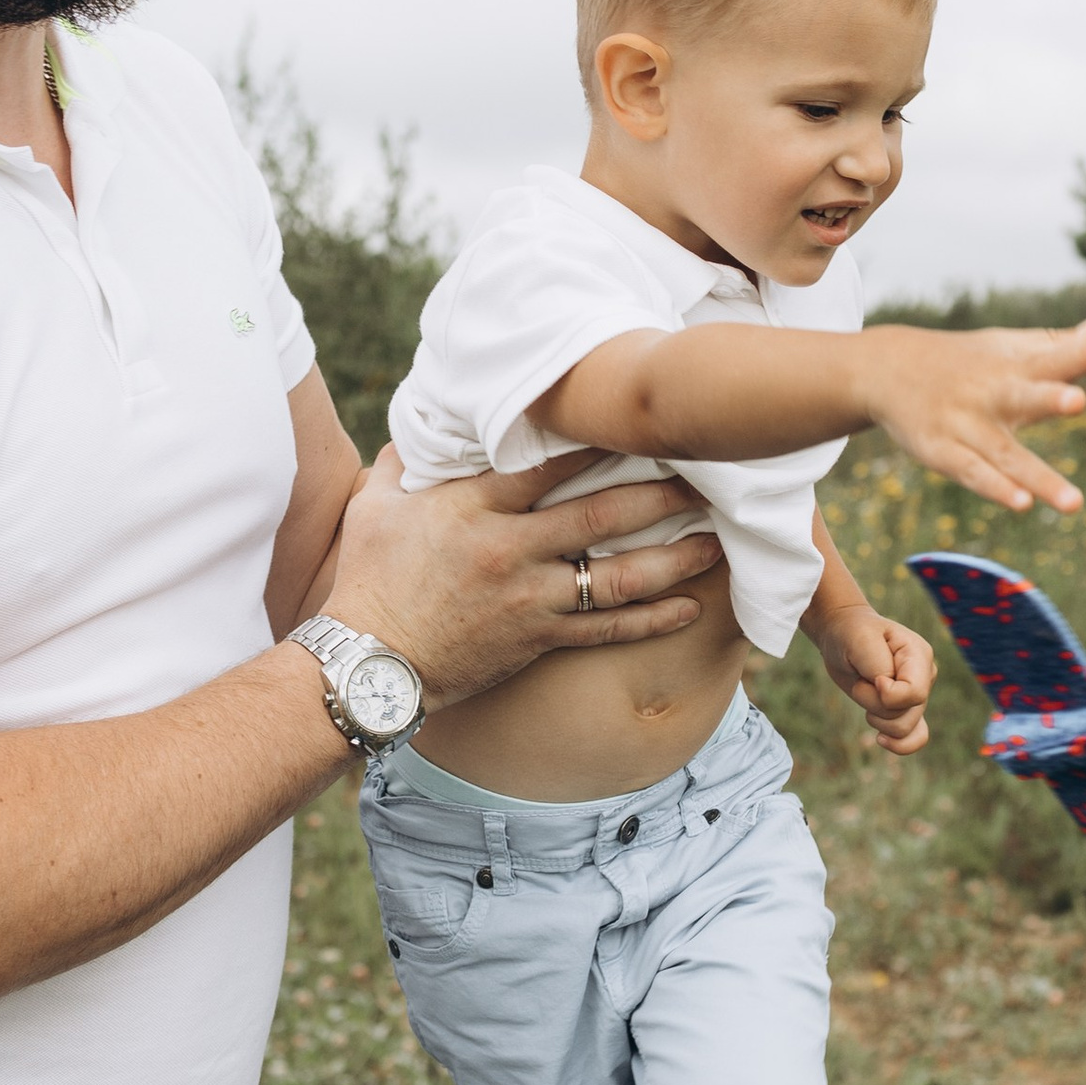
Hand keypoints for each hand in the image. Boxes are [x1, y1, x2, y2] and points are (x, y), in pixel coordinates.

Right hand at [327, 449, 724, 708]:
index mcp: (474, 508)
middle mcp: (510, 550)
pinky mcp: (538, 640)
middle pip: (599, 516)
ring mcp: (529, 599)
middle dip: (657, 495)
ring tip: (716, 542)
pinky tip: (690, 608)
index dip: (597, 441)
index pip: (547, 465)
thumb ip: (407, 463)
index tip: (639, 420)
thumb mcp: (376, 508)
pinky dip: (651, 621)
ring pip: (615, 576)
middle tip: (705, 475)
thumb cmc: (369, 580)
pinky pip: (605, 630)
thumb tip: (424, 424)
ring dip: (672, 559)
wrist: (369, 664)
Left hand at [815, 602, 933, 755]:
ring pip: (905, 729)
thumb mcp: (859, 641)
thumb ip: (878, 666)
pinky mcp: (906, 709)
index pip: (914, 692)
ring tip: (865, 692)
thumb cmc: (851, 634)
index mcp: (919, 655)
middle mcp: (925, 676)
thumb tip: (888, 695)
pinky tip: (880, 739)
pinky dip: (900, 745)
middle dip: (874, 704)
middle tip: (861, 680)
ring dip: (876, 717)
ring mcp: (918, 694)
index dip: (887, 694)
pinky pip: (915, 738)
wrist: (843, 635)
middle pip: (906, 714)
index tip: (871, 678)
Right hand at [860, 316, 1085, 513]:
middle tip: (1078, 400)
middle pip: (1023, 397)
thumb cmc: (963, 360)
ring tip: (1074, 503)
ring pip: (1005, 454)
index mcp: (1011, 366)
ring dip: (1038, 478)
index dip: (1080, 353)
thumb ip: (1055, 346)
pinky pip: (973, 474)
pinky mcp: (941, 453)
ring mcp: (964, 425)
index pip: (1050, 359)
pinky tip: (1022, 504)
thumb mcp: (1005, 347)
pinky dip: (995, 488)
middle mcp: (990, 394)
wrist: (887, 368)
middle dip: (1050, 399)